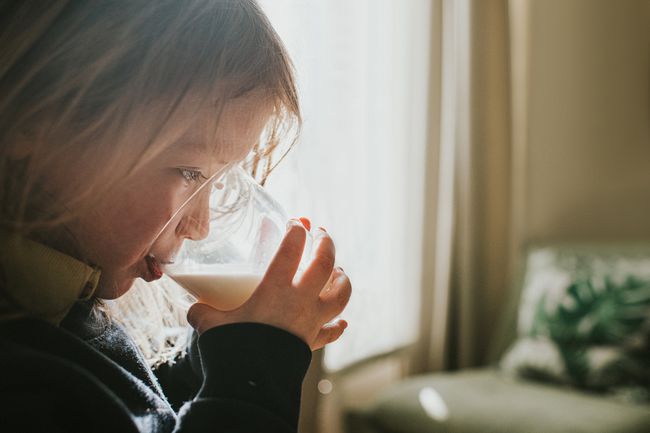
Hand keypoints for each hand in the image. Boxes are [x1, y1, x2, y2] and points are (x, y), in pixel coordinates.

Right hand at [186, 218, 351, 350]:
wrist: (252, 384)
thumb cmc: (232, 348)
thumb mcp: (211, 324)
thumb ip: (204, 311)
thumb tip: (196, 308)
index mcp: (275, 288)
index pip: (291, 249)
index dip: (296, 231)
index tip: (296, 223)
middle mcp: (300, 300)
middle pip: (324, 264)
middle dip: (326, 244)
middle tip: (321, 233)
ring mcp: (310, 321)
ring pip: (340, 294)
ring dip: (342, 279)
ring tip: (339, 271)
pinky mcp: (311, 342)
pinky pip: (331, 332)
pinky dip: (337, 326)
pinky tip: (341, 322)